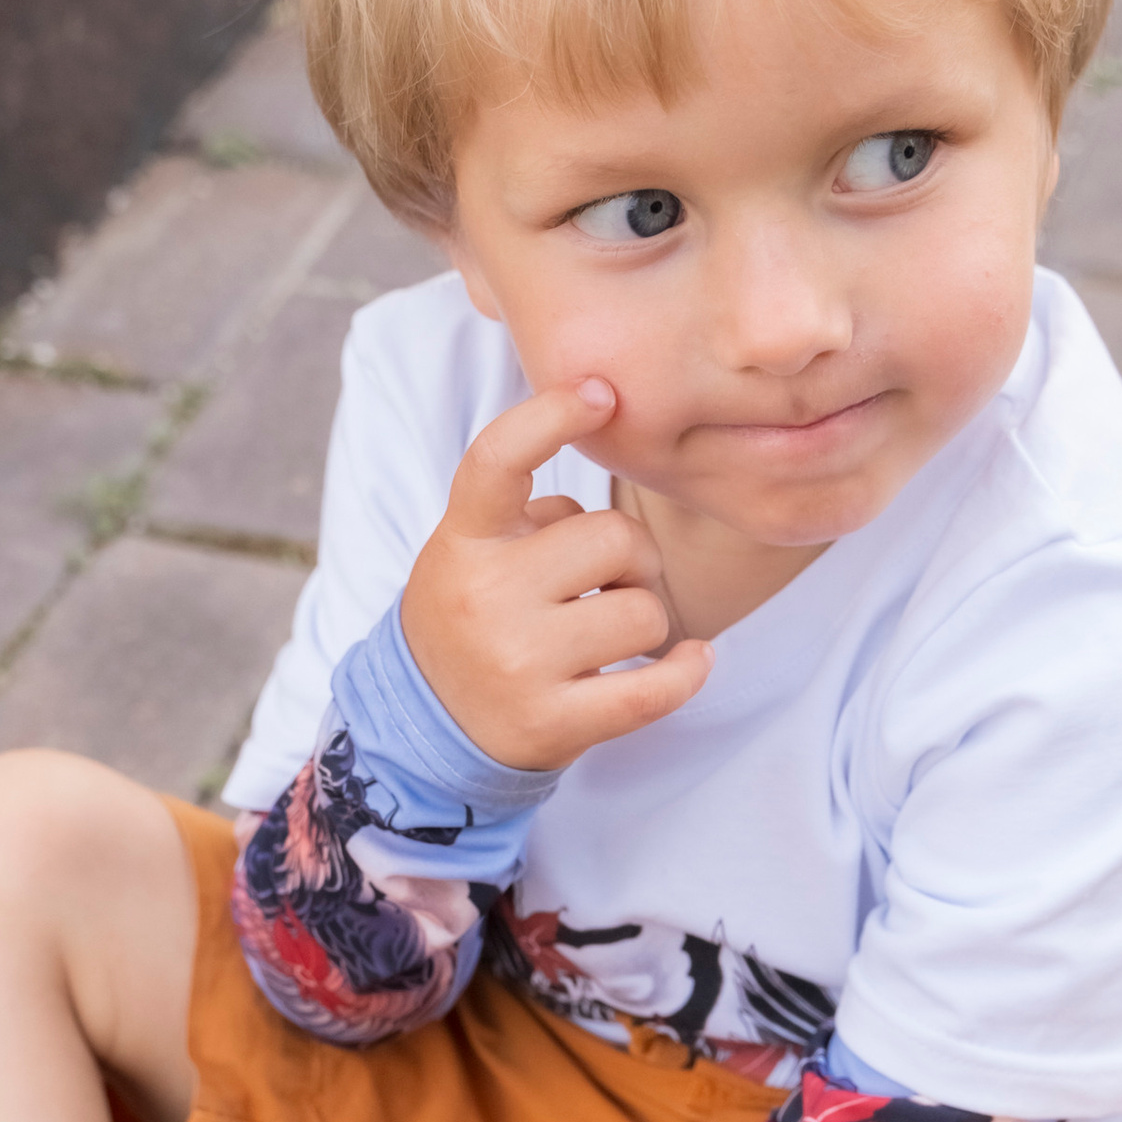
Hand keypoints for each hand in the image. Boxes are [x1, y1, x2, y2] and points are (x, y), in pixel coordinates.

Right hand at [400, 378, 711, 770]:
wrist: (430, 726)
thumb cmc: (475, 616)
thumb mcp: (472, 549)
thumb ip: (527, 509)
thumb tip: (607, 432)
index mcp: (464, 539)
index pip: (497, 459)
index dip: (550, 416)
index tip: (602, 394)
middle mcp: (484, 596)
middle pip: (613, 538)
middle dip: (634, 556)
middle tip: (610, 582)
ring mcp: (517, 664)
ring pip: (644, 612)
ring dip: (645, 618)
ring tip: (608, 634)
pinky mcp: (552, 723)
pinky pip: (654, 688)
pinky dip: (687, 671)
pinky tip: (691, 659)